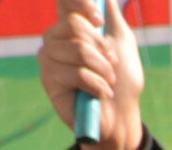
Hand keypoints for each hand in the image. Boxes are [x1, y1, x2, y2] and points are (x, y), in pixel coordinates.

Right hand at [39, 0, 146, 149]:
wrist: (121, 116)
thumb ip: (112, 14)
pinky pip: (76, 74)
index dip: (81, 4)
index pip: (64, 1)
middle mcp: (55, 38)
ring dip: (103, 68)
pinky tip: (102, 93)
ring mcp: (49, 59)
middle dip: (101, 46)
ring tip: (109, 81)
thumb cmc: (122, 80)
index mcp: (70, 25)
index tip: (100, 21)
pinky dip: (97, 84)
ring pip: (77, 50)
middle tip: (113, 63)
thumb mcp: (122, 41)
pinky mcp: (49, 81)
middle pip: (73, 25)